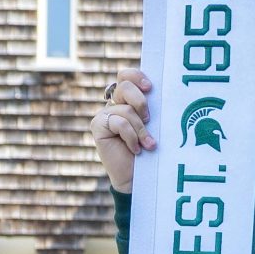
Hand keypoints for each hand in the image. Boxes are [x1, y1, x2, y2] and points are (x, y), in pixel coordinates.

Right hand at [90, 69, 154, 193]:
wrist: (139, 177)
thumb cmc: (151, 151)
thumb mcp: (154, 125)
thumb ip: (151, 108)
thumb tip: (156, 92)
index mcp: (128, 99)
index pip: (126, 76)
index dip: (136, 76)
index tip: (150, 88)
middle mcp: (114, 104)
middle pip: (124, 85)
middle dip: (140, 101)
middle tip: (148, 118)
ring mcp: (104, 115)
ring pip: (125, 109)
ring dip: (141, 129)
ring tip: (148, 144)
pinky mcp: (98, 126)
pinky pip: (118, 123)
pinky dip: (132, 137)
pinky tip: (136, 149)